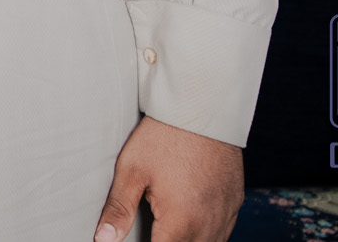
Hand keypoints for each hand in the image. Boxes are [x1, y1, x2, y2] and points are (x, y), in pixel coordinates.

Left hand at [94, 115, 242, 241]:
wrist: (202, 108)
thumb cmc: (164, 137)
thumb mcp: (131, 171)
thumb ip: (118, 210)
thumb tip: (102, 239)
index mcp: (181, 223)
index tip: (137, 237)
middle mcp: (209, 225)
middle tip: (152, 227)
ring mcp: (226, 214)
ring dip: (186, 241)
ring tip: (166, 227)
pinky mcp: (235, 202)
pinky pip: (223, 232)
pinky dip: (206, 234)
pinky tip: (190, 222)